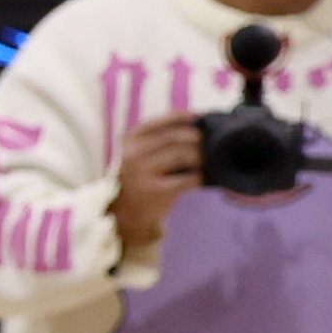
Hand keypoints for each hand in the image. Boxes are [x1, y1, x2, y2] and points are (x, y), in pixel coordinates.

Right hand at [106, 113, 204, 257]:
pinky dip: (199, 177)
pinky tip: (200, 179)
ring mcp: (143, 172)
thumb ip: (155, 139)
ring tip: (205, 162)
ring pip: (182, 155)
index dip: (181, 117)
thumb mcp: (136, 154)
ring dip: (199, 157)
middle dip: (195, 138)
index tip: (197, 118)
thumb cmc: (137, 179)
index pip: (159, 122)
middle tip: (206, 144)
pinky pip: (188, 179)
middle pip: (174, 138)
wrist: (125, 215)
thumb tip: (192, 123)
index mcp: (129, 141)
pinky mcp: (156, 191)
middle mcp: (133, 154)